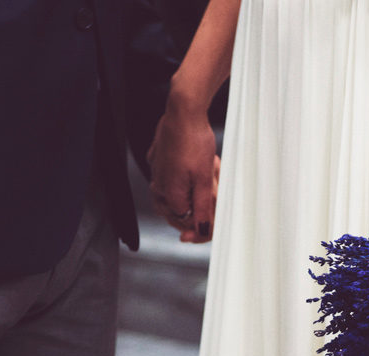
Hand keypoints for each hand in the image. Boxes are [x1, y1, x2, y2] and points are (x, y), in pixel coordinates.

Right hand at [147, 101, 217, 242]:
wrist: (183, 111)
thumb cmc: (195, 141)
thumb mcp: (204, 179)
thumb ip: (202, 207)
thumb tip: (202, 231)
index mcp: (169, 193)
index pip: (183, 220)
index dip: (198, 223)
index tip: (212, 219)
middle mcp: (158, 184)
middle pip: (173, 210)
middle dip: (192, 210)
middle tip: (209, 205)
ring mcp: (156, 170)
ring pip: (169, 194)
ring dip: (186, 195)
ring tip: (202, 185)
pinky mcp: (157, 157)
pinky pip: (167, 176)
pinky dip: (180, 179)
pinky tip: (191, 170)